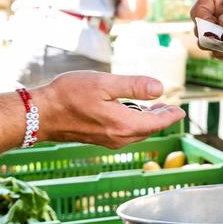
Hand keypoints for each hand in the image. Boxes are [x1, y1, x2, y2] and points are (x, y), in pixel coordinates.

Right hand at [34, 72, 185, 148]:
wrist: (41, 114)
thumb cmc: (70, 95)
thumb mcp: (105, 83)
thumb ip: (134, 86)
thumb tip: (160, 89)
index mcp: (124, 124)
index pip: (156, 122)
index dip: (170, 116)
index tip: (181, 111)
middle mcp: (119, 137)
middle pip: (148, 129)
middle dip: (161, 118)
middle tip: (171, 109)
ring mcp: (108, 140)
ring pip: (136, 132)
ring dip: (148, 121)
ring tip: (155, 108)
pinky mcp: (98, 138)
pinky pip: (124, 133)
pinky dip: (134, 123)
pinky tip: (131, 112)